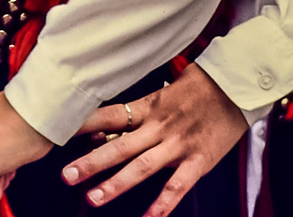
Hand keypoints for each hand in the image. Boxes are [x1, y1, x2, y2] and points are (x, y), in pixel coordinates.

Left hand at [63, 66, 247, 216]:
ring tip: (93, 197)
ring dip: (116, 185)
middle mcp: (158, 127)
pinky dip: (163, 204)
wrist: (234, 87)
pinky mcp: (199, 161)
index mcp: (146, 107)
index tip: (58, 135)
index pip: (107, 116)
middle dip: (90, 162)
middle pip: (118, 147)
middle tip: (66, 175)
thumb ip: (135, 110)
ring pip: (141, 168)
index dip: (82, 126)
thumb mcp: (161, 93)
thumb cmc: (196, 88)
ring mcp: (178, 146)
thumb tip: (104, 124)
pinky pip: (178, 186)